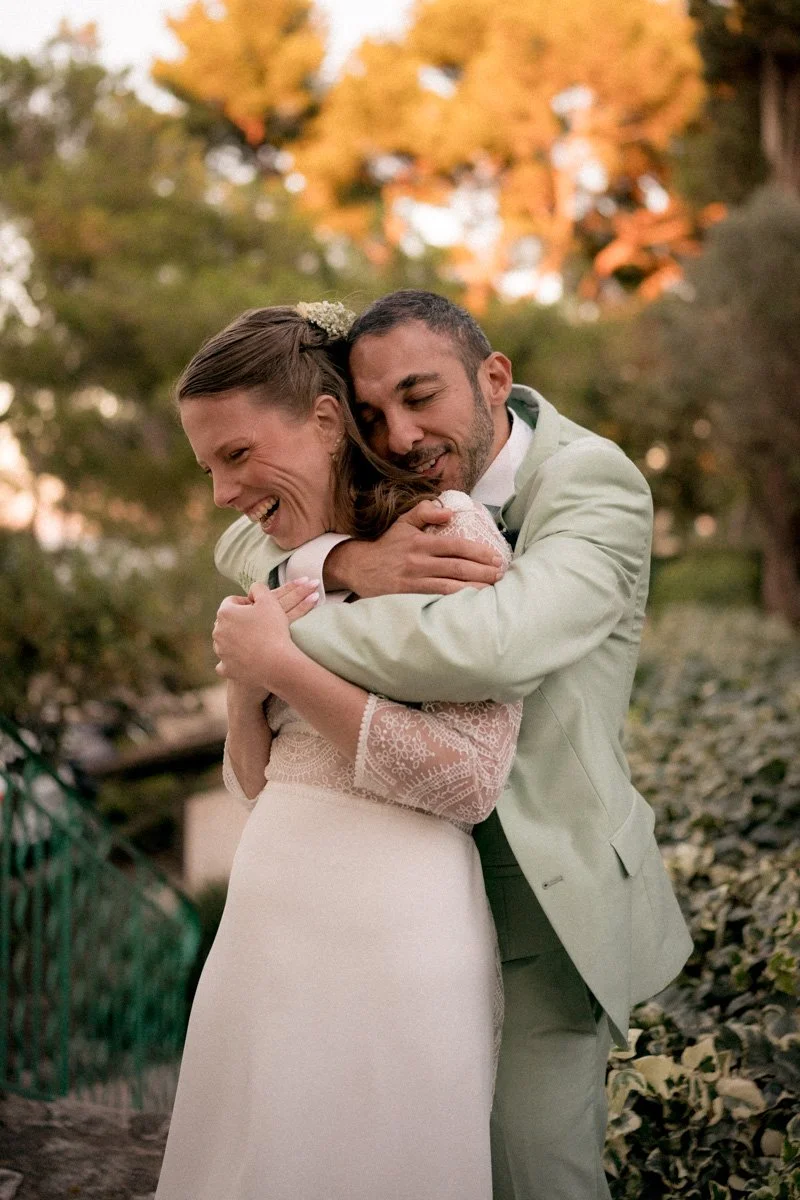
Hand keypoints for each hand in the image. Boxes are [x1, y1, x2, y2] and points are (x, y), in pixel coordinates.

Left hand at [213, 578, 318, 688]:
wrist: (277, 662)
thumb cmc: (273, 629)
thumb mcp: (270, 600)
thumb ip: (259, 588)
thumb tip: (253, 588)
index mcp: (225, 613)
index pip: (232, 602)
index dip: (247, 604)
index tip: (259, 610)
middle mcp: (217, 632)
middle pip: (228, 622)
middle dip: (240, 622)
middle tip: (259, 626)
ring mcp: (221, 652)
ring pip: (226, 642)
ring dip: (237, 641)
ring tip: (256, 643)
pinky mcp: (226, 669)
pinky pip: (225, 664)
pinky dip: (233, 662)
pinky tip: (243, 661)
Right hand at [325, 500, 504, 597]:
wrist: (358, 567)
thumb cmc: (386, 545)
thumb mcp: (403, 522)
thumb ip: (425, 511)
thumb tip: (449, 511)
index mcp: (421, 541)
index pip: (455, 545)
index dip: (478, 551)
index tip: (495, 556)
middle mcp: (419, 560)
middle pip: (457, 566)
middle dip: (482, 570)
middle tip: (500, 573)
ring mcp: (414, 578)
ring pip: (450, 583)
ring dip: (474, 586)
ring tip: (492, 587)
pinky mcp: (409, 593)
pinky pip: (436, 596)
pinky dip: (455, 598)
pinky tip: (470, 601)